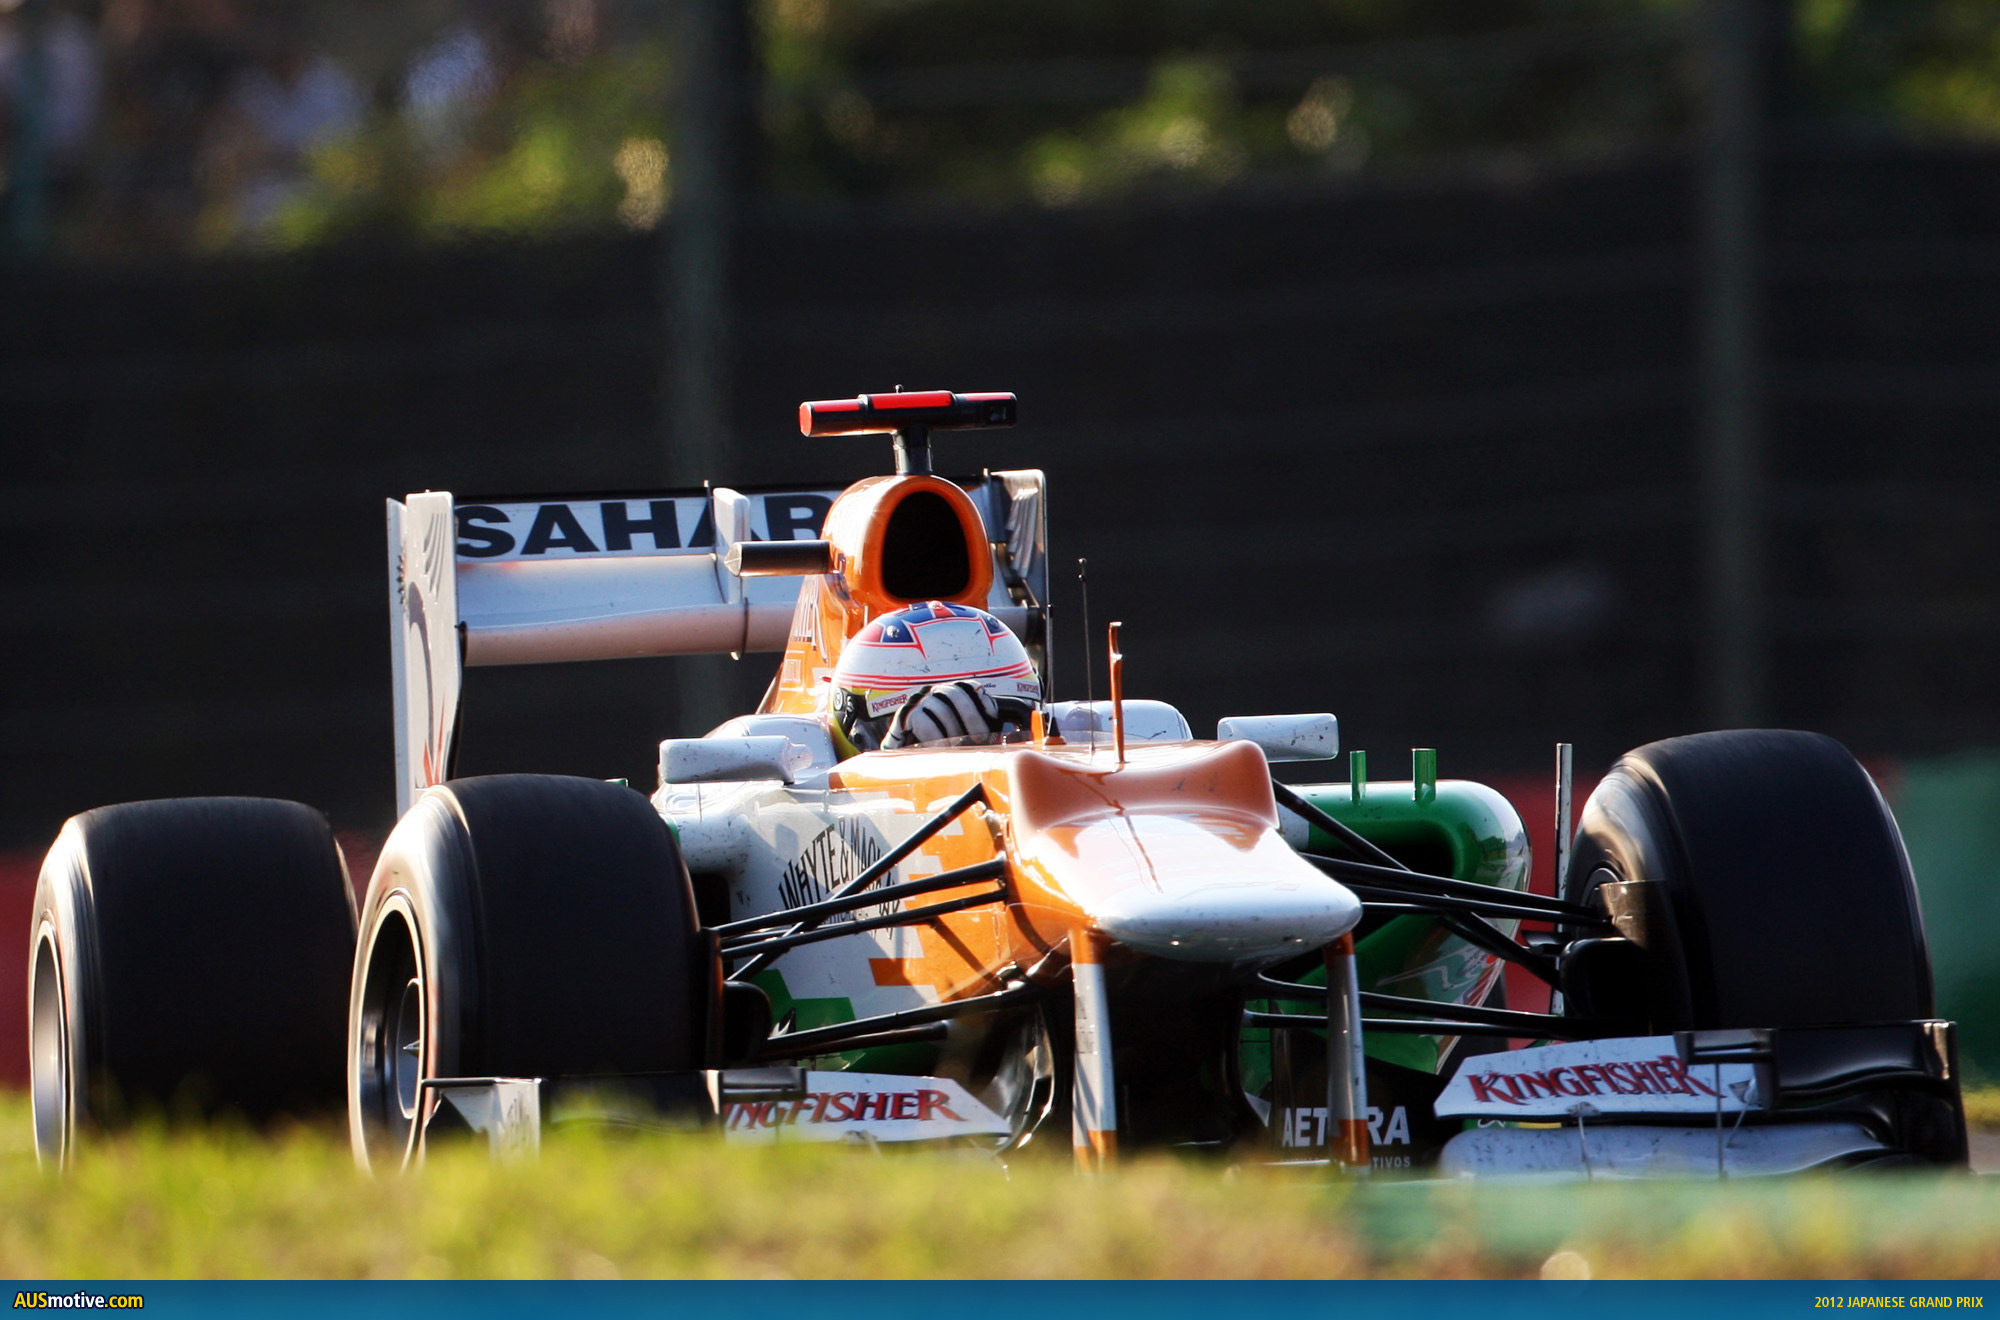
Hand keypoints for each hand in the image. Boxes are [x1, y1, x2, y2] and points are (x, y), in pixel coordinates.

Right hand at [883, 681, 1001, 747]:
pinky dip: (936, 737)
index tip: (993, 720)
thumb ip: (985, 727)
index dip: (983, 702)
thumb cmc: (939, 745)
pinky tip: (943, 749)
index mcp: (951, 691)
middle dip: (972, 718)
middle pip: (956, 695)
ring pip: (941, 709)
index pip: (970, 687)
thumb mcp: (964, 734)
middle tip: (981, 740)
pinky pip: (923, 721)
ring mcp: (918, 700)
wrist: (904, 757)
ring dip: (954, 730)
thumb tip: (1013, 725)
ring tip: (961, 748)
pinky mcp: (904, 715)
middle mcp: (935, 691)